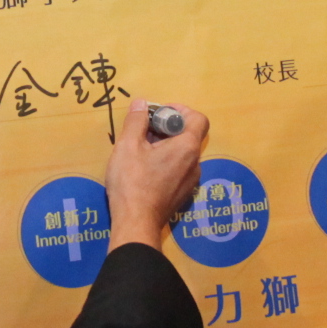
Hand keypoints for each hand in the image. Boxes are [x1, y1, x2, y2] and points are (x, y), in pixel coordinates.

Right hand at [104, 100, 205, 250]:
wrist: (136, 224)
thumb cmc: (132, 182)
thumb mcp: (128, 146)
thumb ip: (136, 121)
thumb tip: (142, 103)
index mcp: (187, 148)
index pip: (198, 118)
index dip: (180, 110)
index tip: (159, 113)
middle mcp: (195, 163)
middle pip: (188, 135)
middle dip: (167, 128)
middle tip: (143, 131)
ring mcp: (191, 181)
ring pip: (182, 154)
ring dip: (165, 146)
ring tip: (140, 151)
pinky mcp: (182, 195)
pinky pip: (178, 170)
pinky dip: (165, 163)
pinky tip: (144, 170)